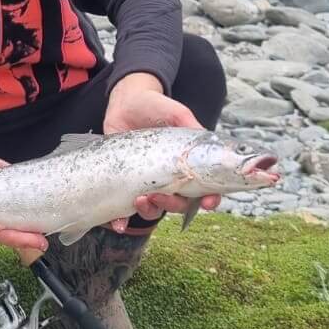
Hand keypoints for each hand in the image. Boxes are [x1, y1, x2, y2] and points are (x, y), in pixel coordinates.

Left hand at [103, 73, 220, 227]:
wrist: (124, 104)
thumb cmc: (155, 107)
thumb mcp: (177, 114)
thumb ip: (192, 126)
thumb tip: (208, 137)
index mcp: (187, 166)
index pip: (204, 189)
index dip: (209, 199)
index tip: (207, 202)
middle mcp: (170, 178)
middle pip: (179, 204)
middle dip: (173, 206)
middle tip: (160, 196)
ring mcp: (148, 183)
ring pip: (155, 209)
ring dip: (149, 211)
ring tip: (139, 199)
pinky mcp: (126, 184)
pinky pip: (125, 209)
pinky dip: (122, 220)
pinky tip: (119, 224)